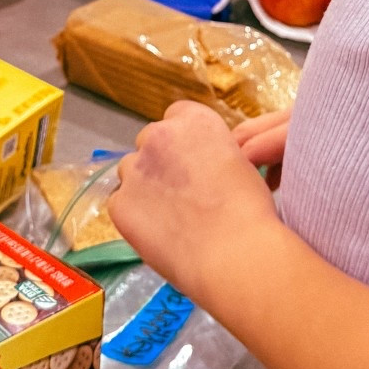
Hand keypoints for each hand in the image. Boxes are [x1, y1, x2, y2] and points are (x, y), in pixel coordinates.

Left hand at [112, 101, 282, 309]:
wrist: (233, 251)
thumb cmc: (249, 210)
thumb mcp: (238, 161)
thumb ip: (209, 152)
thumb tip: (197, 166)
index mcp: (192, 119)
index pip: (175, 116)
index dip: (182, 142)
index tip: (192, 163)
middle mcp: (157, 135)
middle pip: (150, 143)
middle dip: (160, 164)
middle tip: (181, 195)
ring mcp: (133, 169)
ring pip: (132, 174)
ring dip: (145, 189)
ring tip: (171, 219)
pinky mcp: (119, 203)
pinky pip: (122, 204)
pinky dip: (135, 217)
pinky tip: (160, 234)